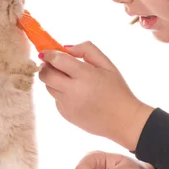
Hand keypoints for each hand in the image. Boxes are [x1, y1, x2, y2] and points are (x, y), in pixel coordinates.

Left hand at [38, 41, 153, 150]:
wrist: (123, 120)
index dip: (48, 54)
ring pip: (49, 87)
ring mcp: (68, 105)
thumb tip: (66, 48)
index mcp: (85, 75)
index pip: (57, 60)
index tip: (46, 52)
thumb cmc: (117, 90)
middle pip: (46, 75)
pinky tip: (76, 95)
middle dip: (45, 67)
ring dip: (53, 80)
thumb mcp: (107, 64)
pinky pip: (56, 99)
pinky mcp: (66, 115)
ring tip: (68, 79)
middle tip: (52, 64)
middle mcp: (73, 91)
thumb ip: (87, 50)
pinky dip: (61, 93)